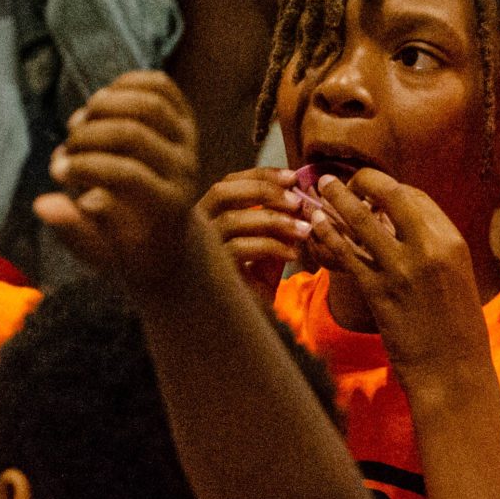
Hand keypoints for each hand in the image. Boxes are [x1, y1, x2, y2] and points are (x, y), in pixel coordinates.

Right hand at [35, 70, 206, 290]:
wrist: (168, 232)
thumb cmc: (126, 244)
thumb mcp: (99, 247)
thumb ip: (72, 228)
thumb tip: (42, 204)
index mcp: (170, 205)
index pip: (129, 176)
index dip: (87, 168)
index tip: (56, 172)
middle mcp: (187, 170)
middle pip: (135, 135)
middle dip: (89, 137)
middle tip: (65, 148)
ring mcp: (189, 140)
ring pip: (149, 104)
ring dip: (106, 106)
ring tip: (79, 122)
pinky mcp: (186, 118)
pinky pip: (160, 86)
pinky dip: (126, 83)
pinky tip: (100, 100)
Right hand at [196, 167, 313, 304]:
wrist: (243, 323)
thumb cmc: (254, 279)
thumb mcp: (267, 244)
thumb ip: (277, 221)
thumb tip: (299, 195)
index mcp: (209, 214)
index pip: (229, 182)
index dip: (260, 175)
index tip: (292, 176)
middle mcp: (196, 226)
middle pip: (222, 192)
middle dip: (263, 190)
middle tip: (297, 201)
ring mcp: (199, 247)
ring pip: (232, 220)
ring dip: (274, 221)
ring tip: (303, 230)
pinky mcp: (209, 269)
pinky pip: (240, 249)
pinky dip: (271, 247)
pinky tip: (292, 255)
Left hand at [303, 170, 490, 377]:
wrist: (453, 373)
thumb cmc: (456, 328)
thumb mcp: (455, 277)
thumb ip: (431, 248)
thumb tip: (399, 224)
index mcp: (452, 242)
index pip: (415, 196)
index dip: (389, 188)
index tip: (372, 191)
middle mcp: (429, 248)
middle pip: (390, 193)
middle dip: (363, 181)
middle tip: (342, 182)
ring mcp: (401, 268)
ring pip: (360, 218)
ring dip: (336, 198)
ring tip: (320, 188)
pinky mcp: (377, 291)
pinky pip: (346, 252)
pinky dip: (328, 234)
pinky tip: (316, 225)